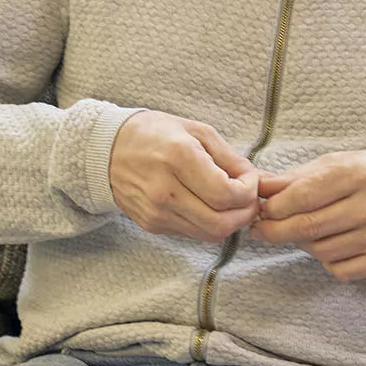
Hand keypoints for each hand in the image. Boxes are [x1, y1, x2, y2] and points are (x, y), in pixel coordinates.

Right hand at [108, 110, 260, 241]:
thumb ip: (230, 158)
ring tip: (232, 204)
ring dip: (229, 223)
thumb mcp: (197, 131)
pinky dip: (207, 224)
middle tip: (249, 201)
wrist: (107, 149)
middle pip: (221, 223)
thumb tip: (258, 180)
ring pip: (208, 234)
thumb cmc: (155, 133)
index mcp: (179, 159)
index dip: (249, 192)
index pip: (227, 194)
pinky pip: (191, 233)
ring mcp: (156, 212)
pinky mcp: (151, 224)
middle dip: (245, 215)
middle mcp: (165, 190)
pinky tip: (208, 206)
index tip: (250, 180)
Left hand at [251, 151, 365, 280]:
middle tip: (261, 230)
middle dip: (275, 231)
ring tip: (304, 231)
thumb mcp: (333, 164)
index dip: (273, 208)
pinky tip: (331, 244)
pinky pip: (339, 270)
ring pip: (320, 252)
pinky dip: (327, 260)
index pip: (302, 197)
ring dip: (302, 244)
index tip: (261, 211)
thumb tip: (257, 187)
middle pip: (307, 227)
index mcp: (358, 174)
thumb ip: (294, 178)